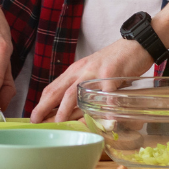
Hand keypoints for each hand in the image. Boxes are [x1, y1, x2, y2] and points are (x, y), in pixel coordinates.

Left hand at [29, 39, 153, 122]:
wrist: (135, 44)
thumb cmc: (114, 63)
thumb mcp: (93, 74)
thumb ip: (84, 89)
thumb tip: (74, 113)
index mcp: (75, 71)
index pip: (53, 88)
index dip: (41, 103)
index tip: (33, 117)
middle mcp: (81, 71)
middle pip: (59, 91)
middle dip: (45, 107)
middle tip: (36, 121)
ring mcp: (95, 72)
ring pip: (76, 92)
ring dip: (66, 110)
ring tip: (60, 123)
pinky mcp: (111, 73)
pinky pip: (106, 93)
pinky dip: (104, 108)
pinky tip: (104, 121)